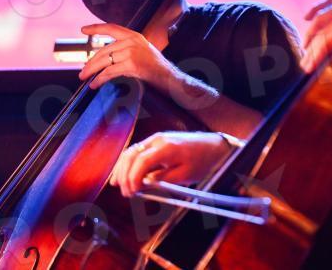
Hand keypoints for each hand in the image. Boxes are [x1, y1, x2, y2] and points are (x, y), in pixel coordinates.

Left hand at [79, 23, 178, 89]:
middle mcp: (132, 41)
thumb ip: (125, 49)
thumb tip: (104, 58)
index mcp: (134, 36)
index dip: (96, 28)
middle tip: (82, 72)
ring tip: (85, 78)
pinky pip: (109, 72)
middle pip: (104, 50)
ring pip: (104, 61)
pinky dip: (100, 79)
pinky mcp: (131, 64)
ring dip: (92, 71)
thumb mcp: (141, 51)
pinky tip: (95, 84)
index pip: (112, 28)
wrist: (169, 77)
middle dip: (91, 62)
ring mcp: (131, 52)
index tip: (84, 29)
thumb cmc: (155, 67)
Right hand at [109, 131, 231, 196]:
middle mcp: (158, 140)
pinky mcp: (156, 142)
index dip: (133, 178)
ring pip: (131, 152)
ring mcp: (156, 139)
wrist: (213, 147)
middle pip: (132, 156)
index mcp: (167, 148)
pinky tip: (122, 174)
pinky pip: (137, 151)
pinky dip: (128, 163)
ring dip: (122, 168)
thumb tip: (142, 185)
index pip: (142, 162)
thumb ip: (162, 180)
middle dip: (125, 175)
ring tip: (118, 185)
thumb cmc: (202, 161)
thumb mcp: (184, 175)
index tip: (132, 192)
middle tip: (125, 193)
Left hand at [301, 0, 331, 72]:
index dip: (317, 8)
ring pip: (320, 32)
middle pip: (320, 16)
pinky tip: (310, 66)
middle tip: (304, 48)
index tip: (307, 17)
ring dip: (310, 49)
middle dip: (310, 33)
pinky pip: (323, 43)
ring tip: (305, 64)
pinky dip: (314, 56)